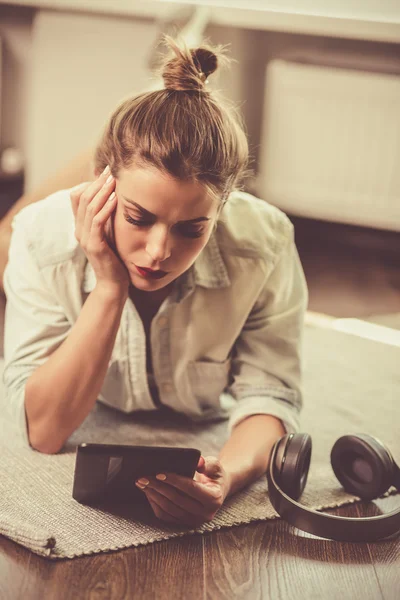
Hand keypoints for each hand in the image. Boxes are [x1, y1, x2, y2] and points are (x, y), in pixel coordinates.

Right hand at [70, 166, 129, 295]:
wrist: (113, 284)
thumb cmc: (115, 258)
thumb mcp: (110, 233)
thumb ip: (107, 218)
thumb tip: (116, 196)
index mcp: (81, 226)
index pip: (76, 196)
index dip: (89, 182)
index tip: (106, 172)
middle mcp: (79, 230)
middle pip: (81, 197)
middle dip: (97, 182)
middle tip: (111, 170)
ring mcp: (85, 238)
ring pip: (88, 207)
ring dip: (102, 191)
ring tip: (114, 180)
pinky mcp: (94, 246)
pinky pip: (97, 222)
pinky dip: (106, 208)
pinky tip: (116, 199)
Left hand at [135, 456, 231, 526]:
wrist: (217, 489)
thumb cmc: (213, 474)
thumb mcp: (214, 465)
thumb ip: (206, 463)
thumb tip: (198, 461)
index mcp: (214, 498)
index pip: (191, 488)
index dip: (174, 480)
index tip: (158, 473)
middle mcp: (205, 514)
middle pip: (177, 499)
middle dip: (158, 487)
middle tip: (143, 477)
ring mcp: (194, 521)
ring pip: (169, 509)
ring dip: (153, 495)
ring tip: (142, 483)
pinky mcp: (184, 524)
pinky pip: (165, 516)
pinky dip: (154, 504)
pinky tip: (147, 492)